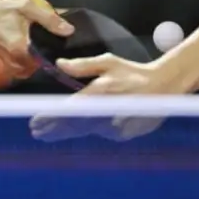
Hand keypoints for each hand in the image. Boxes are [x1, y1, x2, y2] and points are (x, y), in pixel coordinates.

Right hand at [0, 0, 73, 77]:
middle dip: (42, 61)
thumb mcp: (30, 8)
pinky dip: (23, 63)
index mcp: (19, 48)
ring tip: (38, 50)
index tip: (58, 50)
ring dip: (32, 64)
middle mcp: (11, 58)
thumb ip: (50, 20)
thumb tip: (69, 30)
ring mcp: (5, 60)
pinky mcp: (1, 58)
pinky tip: (28, 51)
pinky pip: (15, 68)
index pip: (42, 62)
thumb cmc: (4, 8)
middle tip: (49, 48)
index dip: (52, 56)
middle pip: (33, 69)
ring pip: (24, 71)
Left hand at [29, 54, 165, 141]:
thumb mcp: (108, 62)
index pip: (69, 110)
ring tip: (47, 133)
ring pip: (85, 131)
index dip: (51, 118)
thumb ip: (83, 65)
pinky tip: (74, 130)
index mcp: (100, 93)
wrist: (164, 87)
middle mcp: (105, 113)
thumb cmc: (133, 72)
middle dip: (53, 129)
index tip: (35, 121)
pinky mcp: (122, 136)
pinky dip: (86, 131)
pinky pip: (99, 134)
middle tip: (36, 132)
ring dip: (67, 132)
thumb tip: (59, 64)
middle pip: (73, 126)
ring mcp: (115, 128)